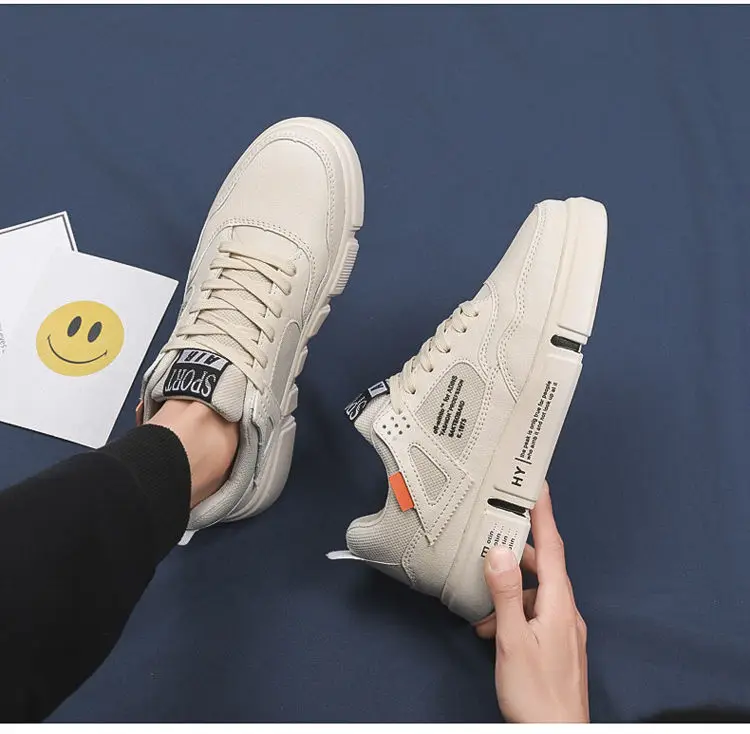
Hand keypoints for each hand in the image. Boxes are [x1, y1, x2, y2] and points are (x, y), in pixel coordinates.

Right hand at [475, 483, 588, 722]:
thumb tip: (499, 552)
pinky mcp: (559, 646)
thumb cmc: (536, 695)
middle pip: (545, 568)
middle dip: (519, 553)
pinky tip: (495, 629)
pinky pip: (537, 615)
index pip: (553, 548)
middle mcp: (567, 612)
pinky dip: (516, 613)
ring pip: (538, 594)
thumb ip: (506, 594)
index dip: (545, 515)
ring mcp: (565, 630)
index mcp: (559, 604)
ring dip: (512, 591)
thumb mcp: (513, 640)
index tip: (539, 487)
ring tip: (485, 603)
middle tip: (496, 539)